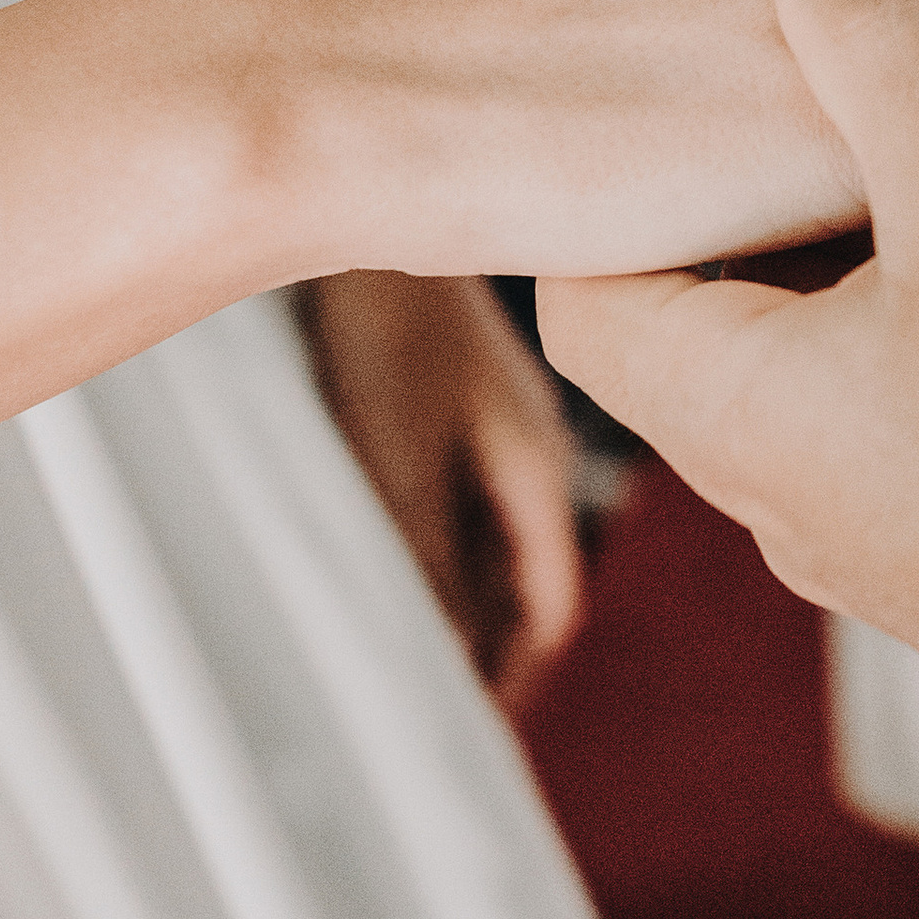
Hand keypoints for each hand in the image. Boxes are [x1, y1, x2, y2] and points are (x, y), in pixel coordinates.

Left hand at [300, 270, 581, 703]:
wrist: (371, 181)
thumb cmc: (387, 316)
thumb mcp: (399, 456)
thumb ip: (426, 563)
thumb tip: (440, 669)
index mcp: (541, 471)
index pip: (548, 609)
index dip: (513, 677)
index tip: (466, 737)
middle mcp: (534, 445)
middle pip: (526, 577)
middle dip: (487, 643)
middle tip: (429, 708)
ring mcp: (500, 411)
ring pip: (495, 533)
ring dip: (459, 591)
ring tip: (401, 642)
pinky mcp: (461, 384)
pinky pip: (466, 489)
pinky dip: (437, 536)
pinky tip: (386, 546)